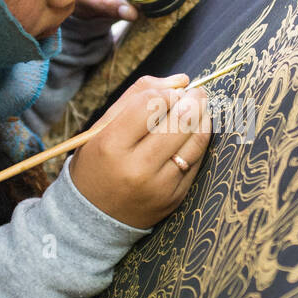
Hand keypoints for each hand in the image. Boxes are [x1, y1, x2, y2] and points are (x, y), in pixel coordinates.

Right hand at [69, 73, 212, 229]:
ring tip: (199, 108)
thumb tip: (181, 80)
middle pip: (179, 121)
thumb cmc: (98, 163)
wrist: (93, 217)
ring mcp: (159, 186)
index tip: (170, 93)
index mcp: (111, 146)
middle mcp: (136, 168)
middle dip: (193, 100)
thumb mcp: (102, 128)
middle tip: (196, 93)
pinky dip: (200, 141)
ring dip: (203, 118)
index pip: (150, 105)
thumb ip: (137, 97)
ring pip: (195, 141)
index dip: (166, 93)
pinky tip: (195, 132)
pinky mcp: (175, 198)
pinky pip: (197, 161)